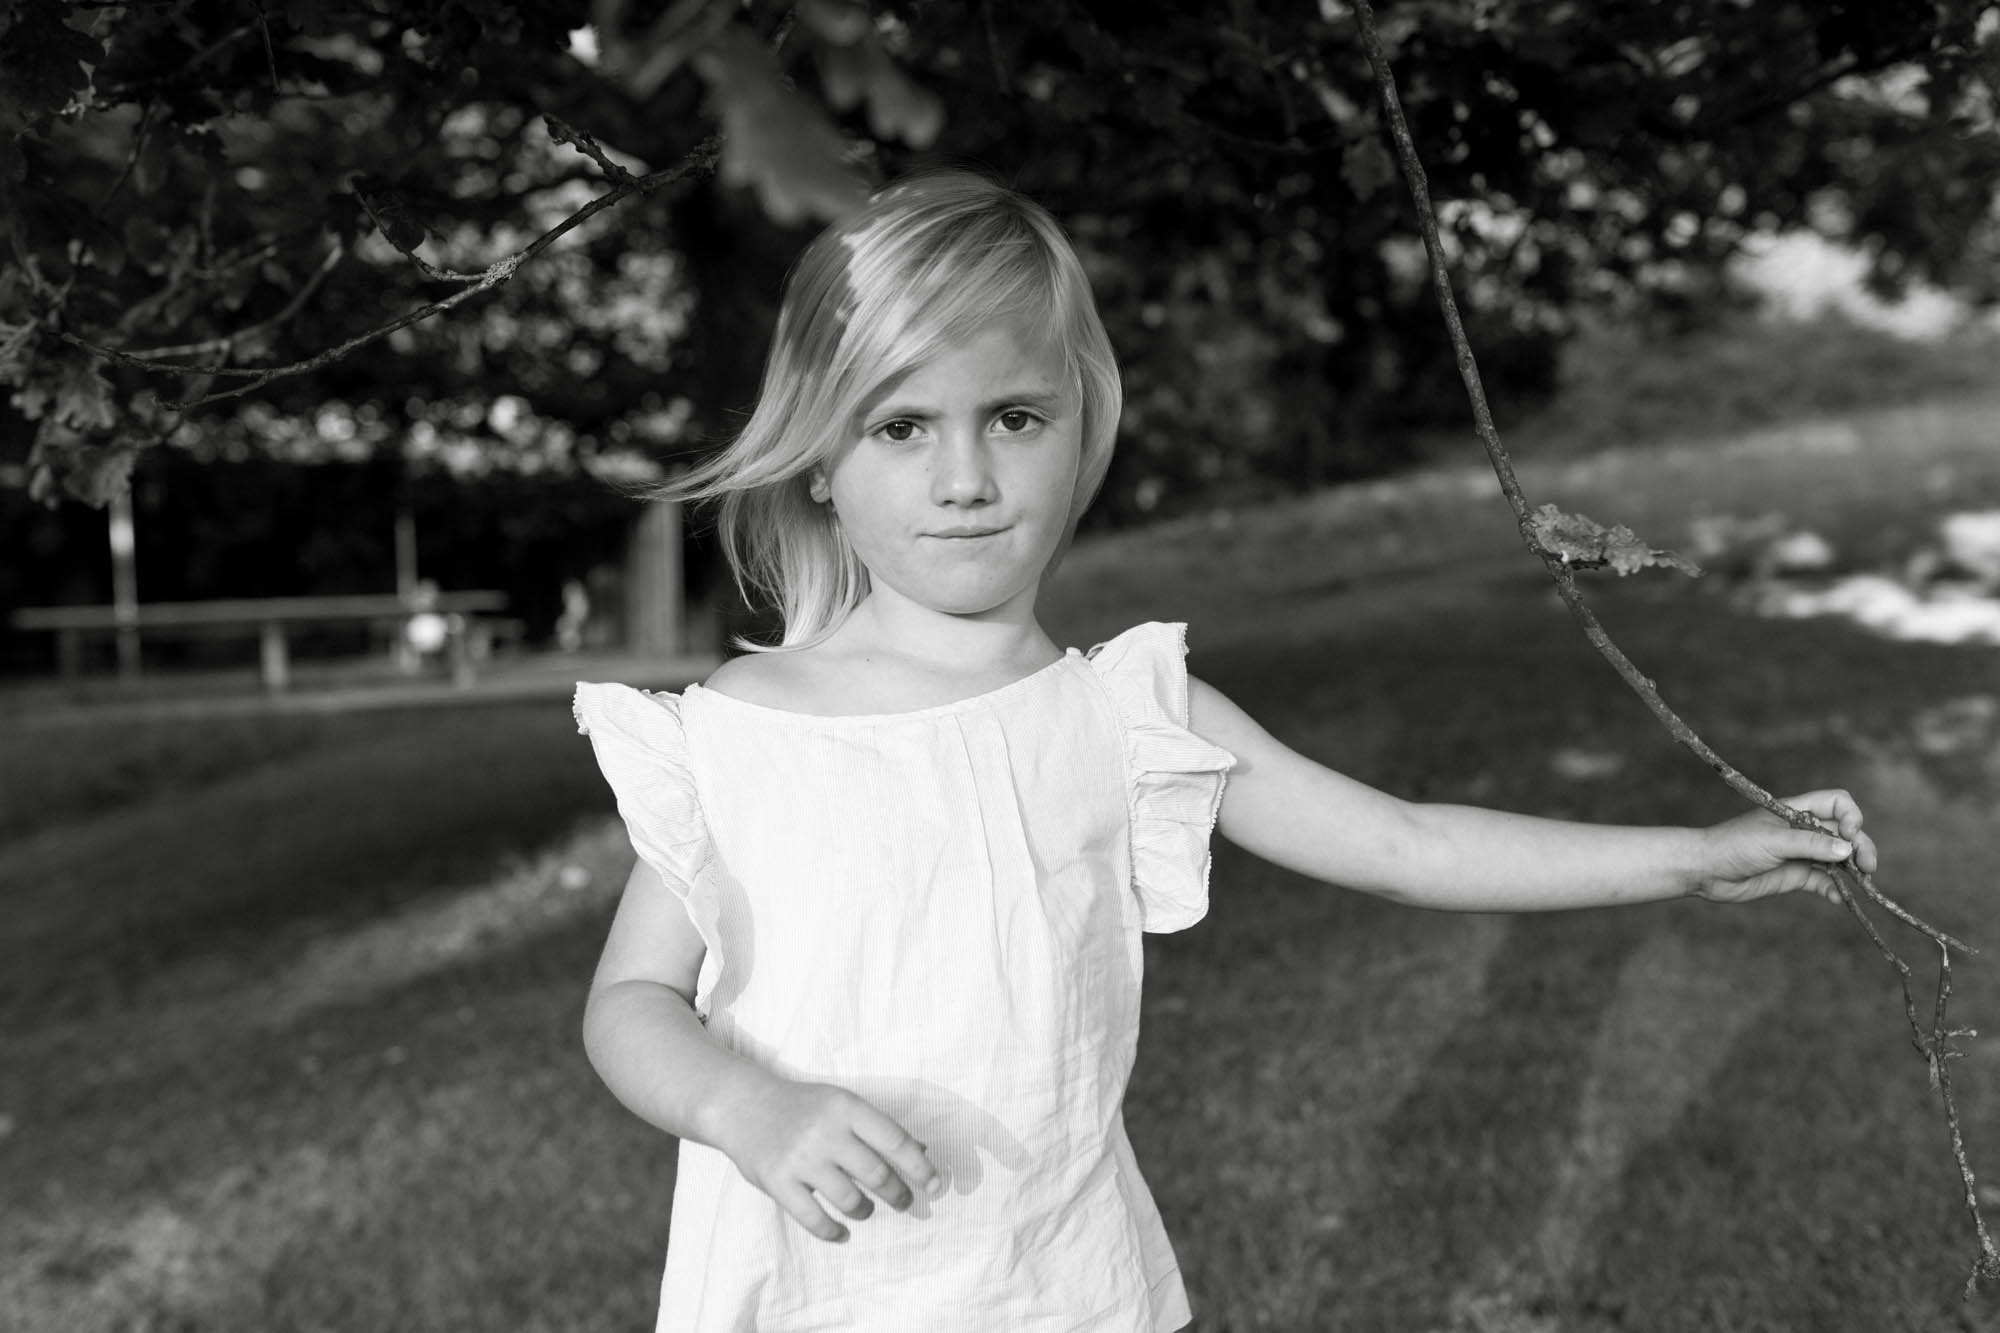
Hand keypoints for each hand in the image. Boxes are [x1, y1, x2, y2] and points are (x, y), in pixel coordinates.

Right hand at [712, 1072, 944, 1242]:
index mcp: (846, 1107)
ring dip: (865, 1211)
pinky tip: (842, 1232)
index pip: (895, 1140)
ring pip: (850, 1199)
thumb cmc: (803, 1107)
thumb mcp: (841, 1104)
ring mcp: (800, 1158)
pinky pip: (814, 1219)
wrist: (743, 1106)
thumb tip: (922, 1152)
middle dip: (897, 1194)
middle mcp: (826, 1131)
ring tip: (865, 1209)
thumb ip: (877, 1128)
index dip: (920, 1166)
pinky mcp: (778, 1182)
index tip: (935, 1185)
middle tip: (902, 1202)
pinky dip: (833, 1231)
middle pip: (877, 1174)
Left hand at [1692, 788, 1876, 904]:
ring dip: (1853, 871)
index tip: (1849, 834)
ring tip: (1862, 885)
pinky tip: (1838, 899)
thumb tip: (1848, 848)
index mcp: (1797, 811)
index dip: (1851, 816)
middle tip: (1867, 867)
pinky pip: (1824, 882)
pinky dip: (1835, 890)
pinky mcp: (1795, 876)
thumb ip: (1811, 844)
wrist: (1705, 870)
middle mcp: (1803, 831)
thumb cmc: (1734, 845)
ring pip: (1838, 859)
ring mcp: (1800, 854)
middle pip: (1845, 834)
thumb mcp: (1775, 841)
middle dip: (1860, 847)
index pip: (1837, 803)